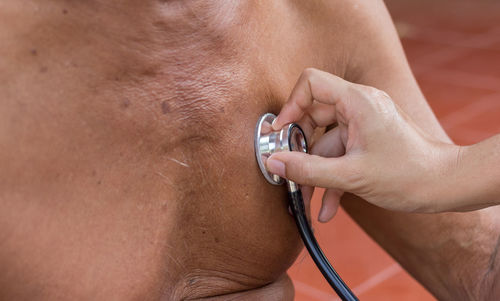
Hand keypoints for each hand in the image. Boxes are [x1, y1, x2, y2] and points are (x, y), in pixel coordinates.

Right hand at [267, 68, 459, 219]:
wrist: (445, 186)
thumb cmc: (408, 174)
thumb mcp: (351, 175)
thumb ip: (308, 170)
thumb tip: (274, 163)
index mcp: (358, 101)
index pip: (311, 83)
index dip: (290, 105)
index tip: (280, 132)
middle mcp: (360, 107)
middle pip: (314, 118)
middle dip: (300, 150)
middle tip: (289, 172)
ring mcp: (364, 125)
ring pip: (326, 143)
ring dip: (316, 173)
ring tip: (308, 202)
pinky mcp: (367, 141)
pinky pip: (340, 154)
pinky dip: (332, 177)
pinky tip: (327, 207)